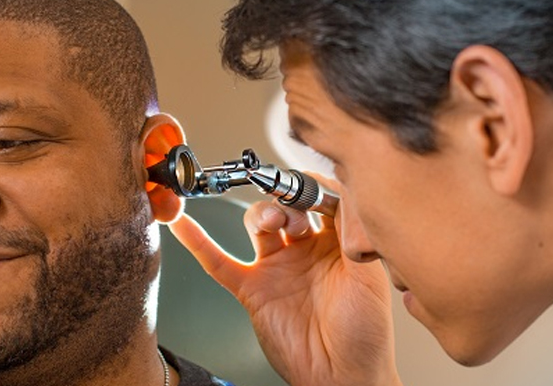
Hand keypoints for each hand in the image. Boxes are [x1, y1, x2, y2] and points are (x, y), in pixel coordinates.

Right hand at [168, 175, 400, 385]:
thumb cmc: (366, 334)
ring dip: (262, 213)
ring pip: (259, 224)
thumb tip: (343, 189)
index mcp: (339, 243)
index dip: (315, 187)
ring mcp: (278, 268)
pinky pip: (220, 262)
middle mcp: (307, 250)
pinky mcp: (253, 289)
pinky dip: (199, 243)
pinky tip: (183, 224)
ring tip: (272, 222)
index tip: (310, 185)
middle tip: (289, 199)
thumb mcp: (370, 274)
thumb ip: (355, 231)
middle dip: (288, 196)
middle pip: (288, 204)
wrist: (342, 377)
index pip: (324, 198)